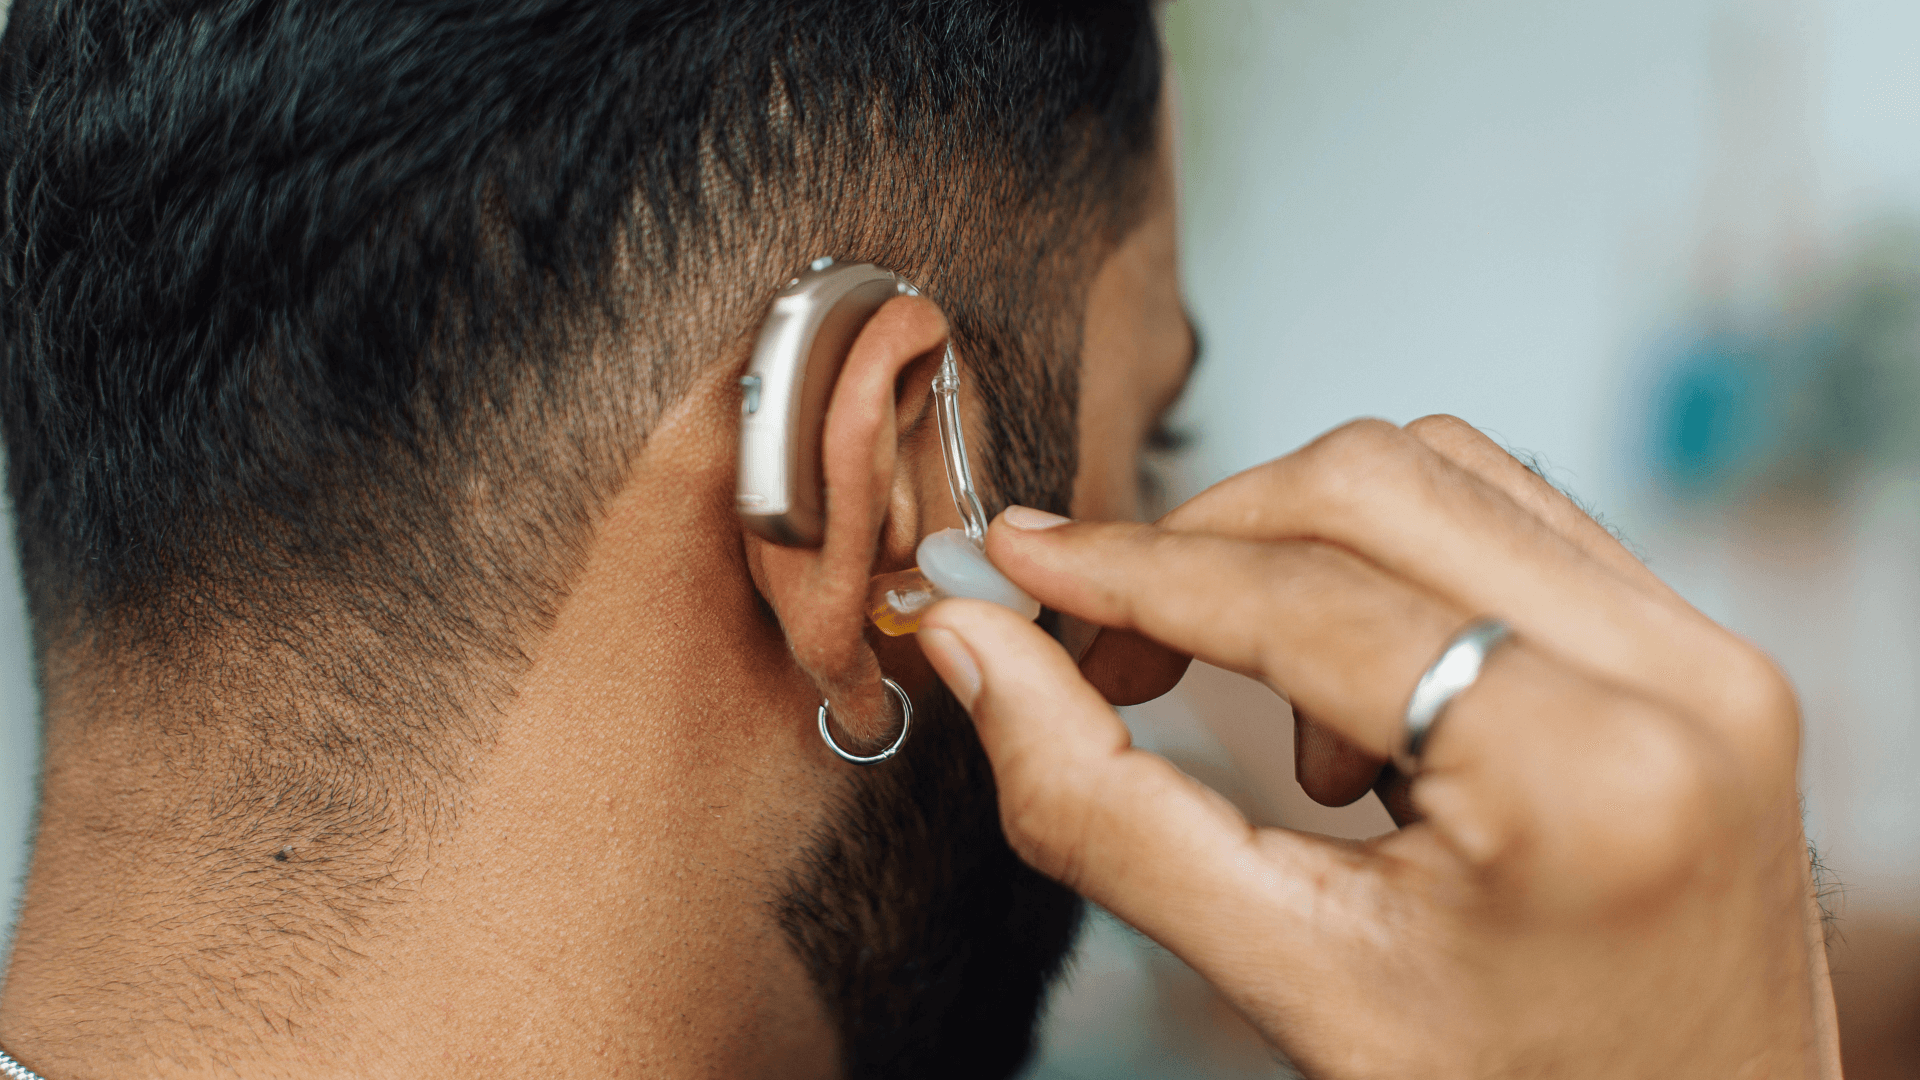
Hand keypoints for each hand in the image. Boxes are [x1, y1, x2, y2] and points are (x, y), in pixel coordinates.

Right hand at [916, 416, 1839, 1078]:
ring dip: (1305, 556)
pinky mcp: (1705, 651)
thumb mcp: (1287, 978)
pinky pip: (1510, 522)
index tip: (1023, 564)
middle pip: (1374, 483)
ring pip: (1442, 474)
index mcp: (1582, 776)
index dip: (1134, 571)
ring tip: (1280, 722)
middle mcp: (1676, 681)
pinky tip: (1367, 709)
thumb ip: (1103, 809)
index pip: (1307, 599)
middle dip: (1209, 543)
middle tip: (1116, 648)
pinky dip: (1393, 572)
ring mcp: (1708, 654)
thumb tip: (978, 647)